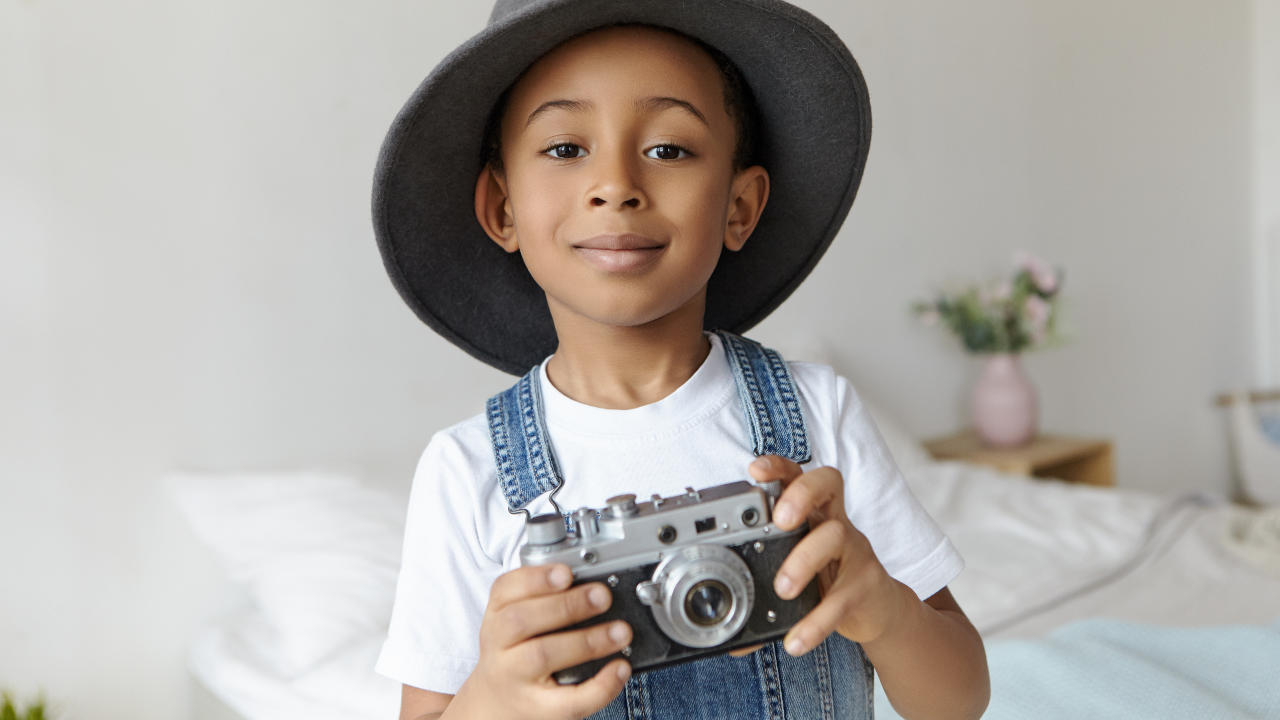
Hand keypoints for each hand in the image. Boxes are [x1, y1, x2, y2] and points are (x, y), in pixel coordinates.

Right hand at [451, 564, 631, 719]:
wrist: (494, 706)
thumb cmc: (514, 656)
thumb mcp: (513, 623)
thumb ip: (541, 599)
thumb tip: (591, 582)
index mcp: (496, 618)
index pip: (505, 590)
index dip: (536, 578)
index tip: (566, 572)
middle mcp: (499, 648)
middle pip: (521, 621)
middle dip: (566, 605)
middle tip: (602, 596)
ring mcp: (516, 680)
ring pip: (542, 655)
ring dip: (587, 641)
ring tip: (620, 632)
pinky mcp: (538, 709)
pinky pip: (569, 700)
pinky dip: (600, 685)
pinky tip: (620, 668)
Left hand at [747, 454, 912, 656]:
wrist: (878, 609)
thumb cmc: (828, 580)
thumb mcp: (796, 570)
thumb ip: (760, 591)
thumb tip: (727, 638)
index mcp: (812, 511)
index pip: (798, 474)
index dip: (778, 466)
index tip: (755, 471)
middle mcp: (834, 521)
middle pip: (826, 484)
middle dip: (801, 494)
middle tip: (780, 520)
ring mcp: (854, 550)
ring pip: (835, 536)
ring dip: (804, 560)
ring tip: (784, 588)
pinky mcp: (866, 584)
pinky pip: (841, 599)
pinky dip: (816, 621)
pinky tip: (796, 640)